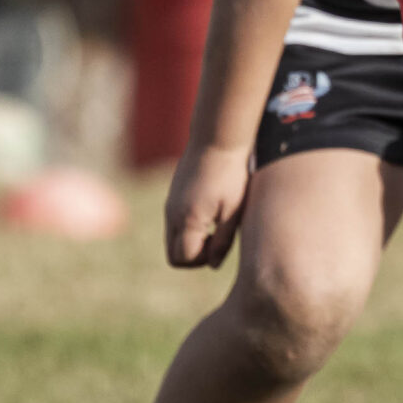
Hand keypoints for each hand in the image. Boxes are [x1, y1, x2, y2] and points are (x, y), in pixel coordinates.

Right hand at [165, 143, 251, 268]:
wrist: (217, 138)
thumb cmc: (232, 174)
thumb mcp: (234, 210)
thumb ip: (223, 241)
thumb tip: (214, 265)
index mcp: (187, 220)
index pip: (183, 259)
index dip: (202, 261)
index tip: (220, 245)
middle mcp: (171, 214)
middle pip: (173, 253)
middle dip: (194, 256)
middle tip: (217, 240)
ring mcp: (169, 204)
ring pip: (172, 238)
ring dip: (192, 240)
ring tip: (216, 224)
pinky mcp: (172, 196)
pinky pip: (174, 223)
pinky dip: (188, 227)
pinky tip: (210, 211)